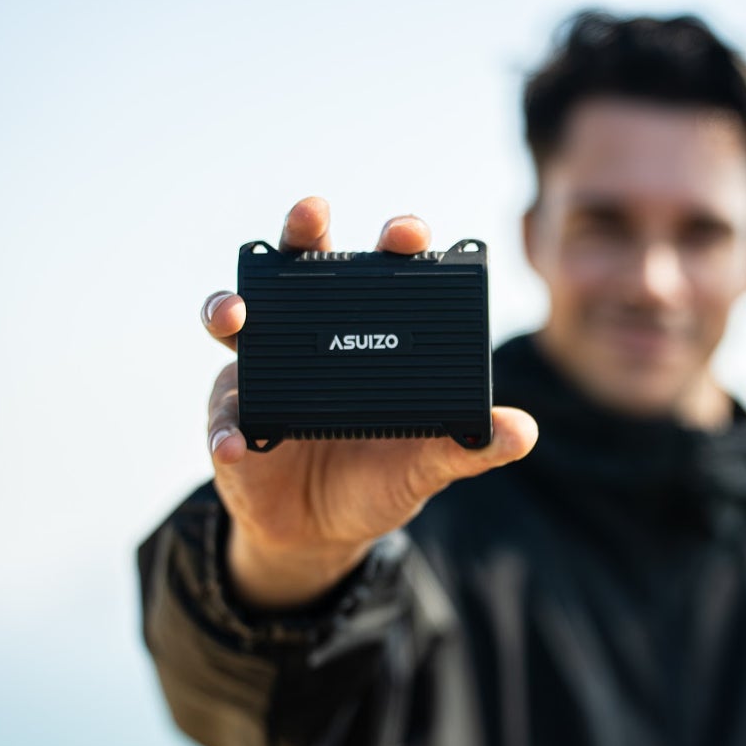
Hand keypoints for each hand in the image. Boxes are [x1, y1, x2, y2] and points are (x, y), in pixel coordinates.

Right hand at [203, 197, 537, 608]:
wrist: (322, 532)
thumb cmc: (381, 478)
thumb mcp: (429, 465)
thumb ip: (470, 448)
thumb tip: (521, 432)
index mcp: (369, 335)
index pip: (383, 273)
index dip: (395, 243)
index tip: (408, 233)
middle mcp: (312, 337)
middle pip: (302, 266)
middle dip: (304, 230)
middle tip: (312, 213)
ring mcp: (264, 370)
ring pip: (240, 319)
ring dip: (228, 306)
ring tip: (234, 315)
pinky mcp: (231, 416)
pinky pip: (223, 416)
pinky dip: (226, 430)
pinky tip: (237, 445)